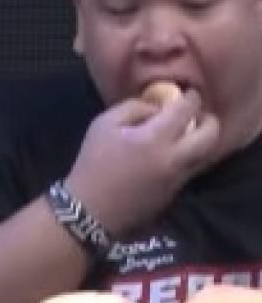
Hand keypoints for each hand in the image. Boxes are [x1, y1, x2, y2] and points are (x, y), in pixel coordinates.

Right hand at [64, 89, 219, 235]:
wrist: (91, 209)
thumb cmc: (93, 163)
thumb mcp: (102, 125)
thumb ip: (133, 108)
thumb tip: (156, 108)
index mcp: (154, 139)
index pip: (185, 111)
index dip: (190, 98)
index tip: (188, 93)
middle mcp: (175, 158)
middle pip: (210, 135)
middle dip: (208, 120)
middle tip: (196, 114)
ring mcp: (179, 178)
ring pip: (206, 153)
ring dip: (201, 139)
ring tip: (186, 132)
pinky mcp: (177, 192)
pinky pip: (192, 167)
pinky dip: (189, 154)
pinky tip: (171, 152)